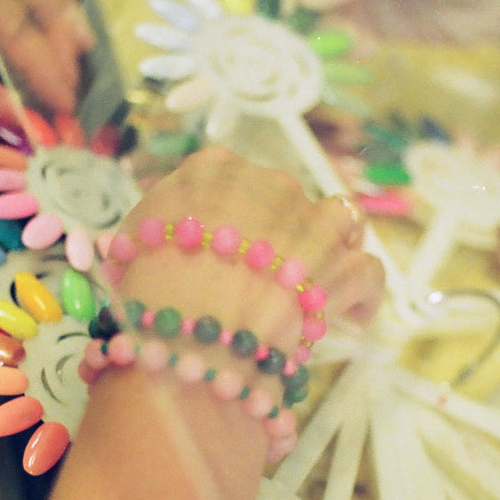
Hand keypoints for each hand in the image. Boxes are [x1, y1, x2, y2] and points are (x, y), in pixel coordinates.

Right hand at [113, 147, 385, 359]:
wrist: (190, 328)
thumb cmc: (147, 288)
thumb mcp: (132, 248)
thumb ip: (149, 233)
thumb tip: (148, 239)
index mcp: (215, 170)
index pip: (228, 179)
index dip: (227, 215)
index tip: (221, 242)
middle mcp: (270, 184)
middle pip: (285, 200)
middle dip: (278, 234)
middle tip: (260, 275)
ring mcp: (312, 223)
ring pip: (340, 218)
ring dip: (334, 243)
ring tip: (320, 275)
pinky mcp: (341, 268)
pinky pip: (367, 272)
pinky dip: (362, 294)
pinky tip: (354, 313)